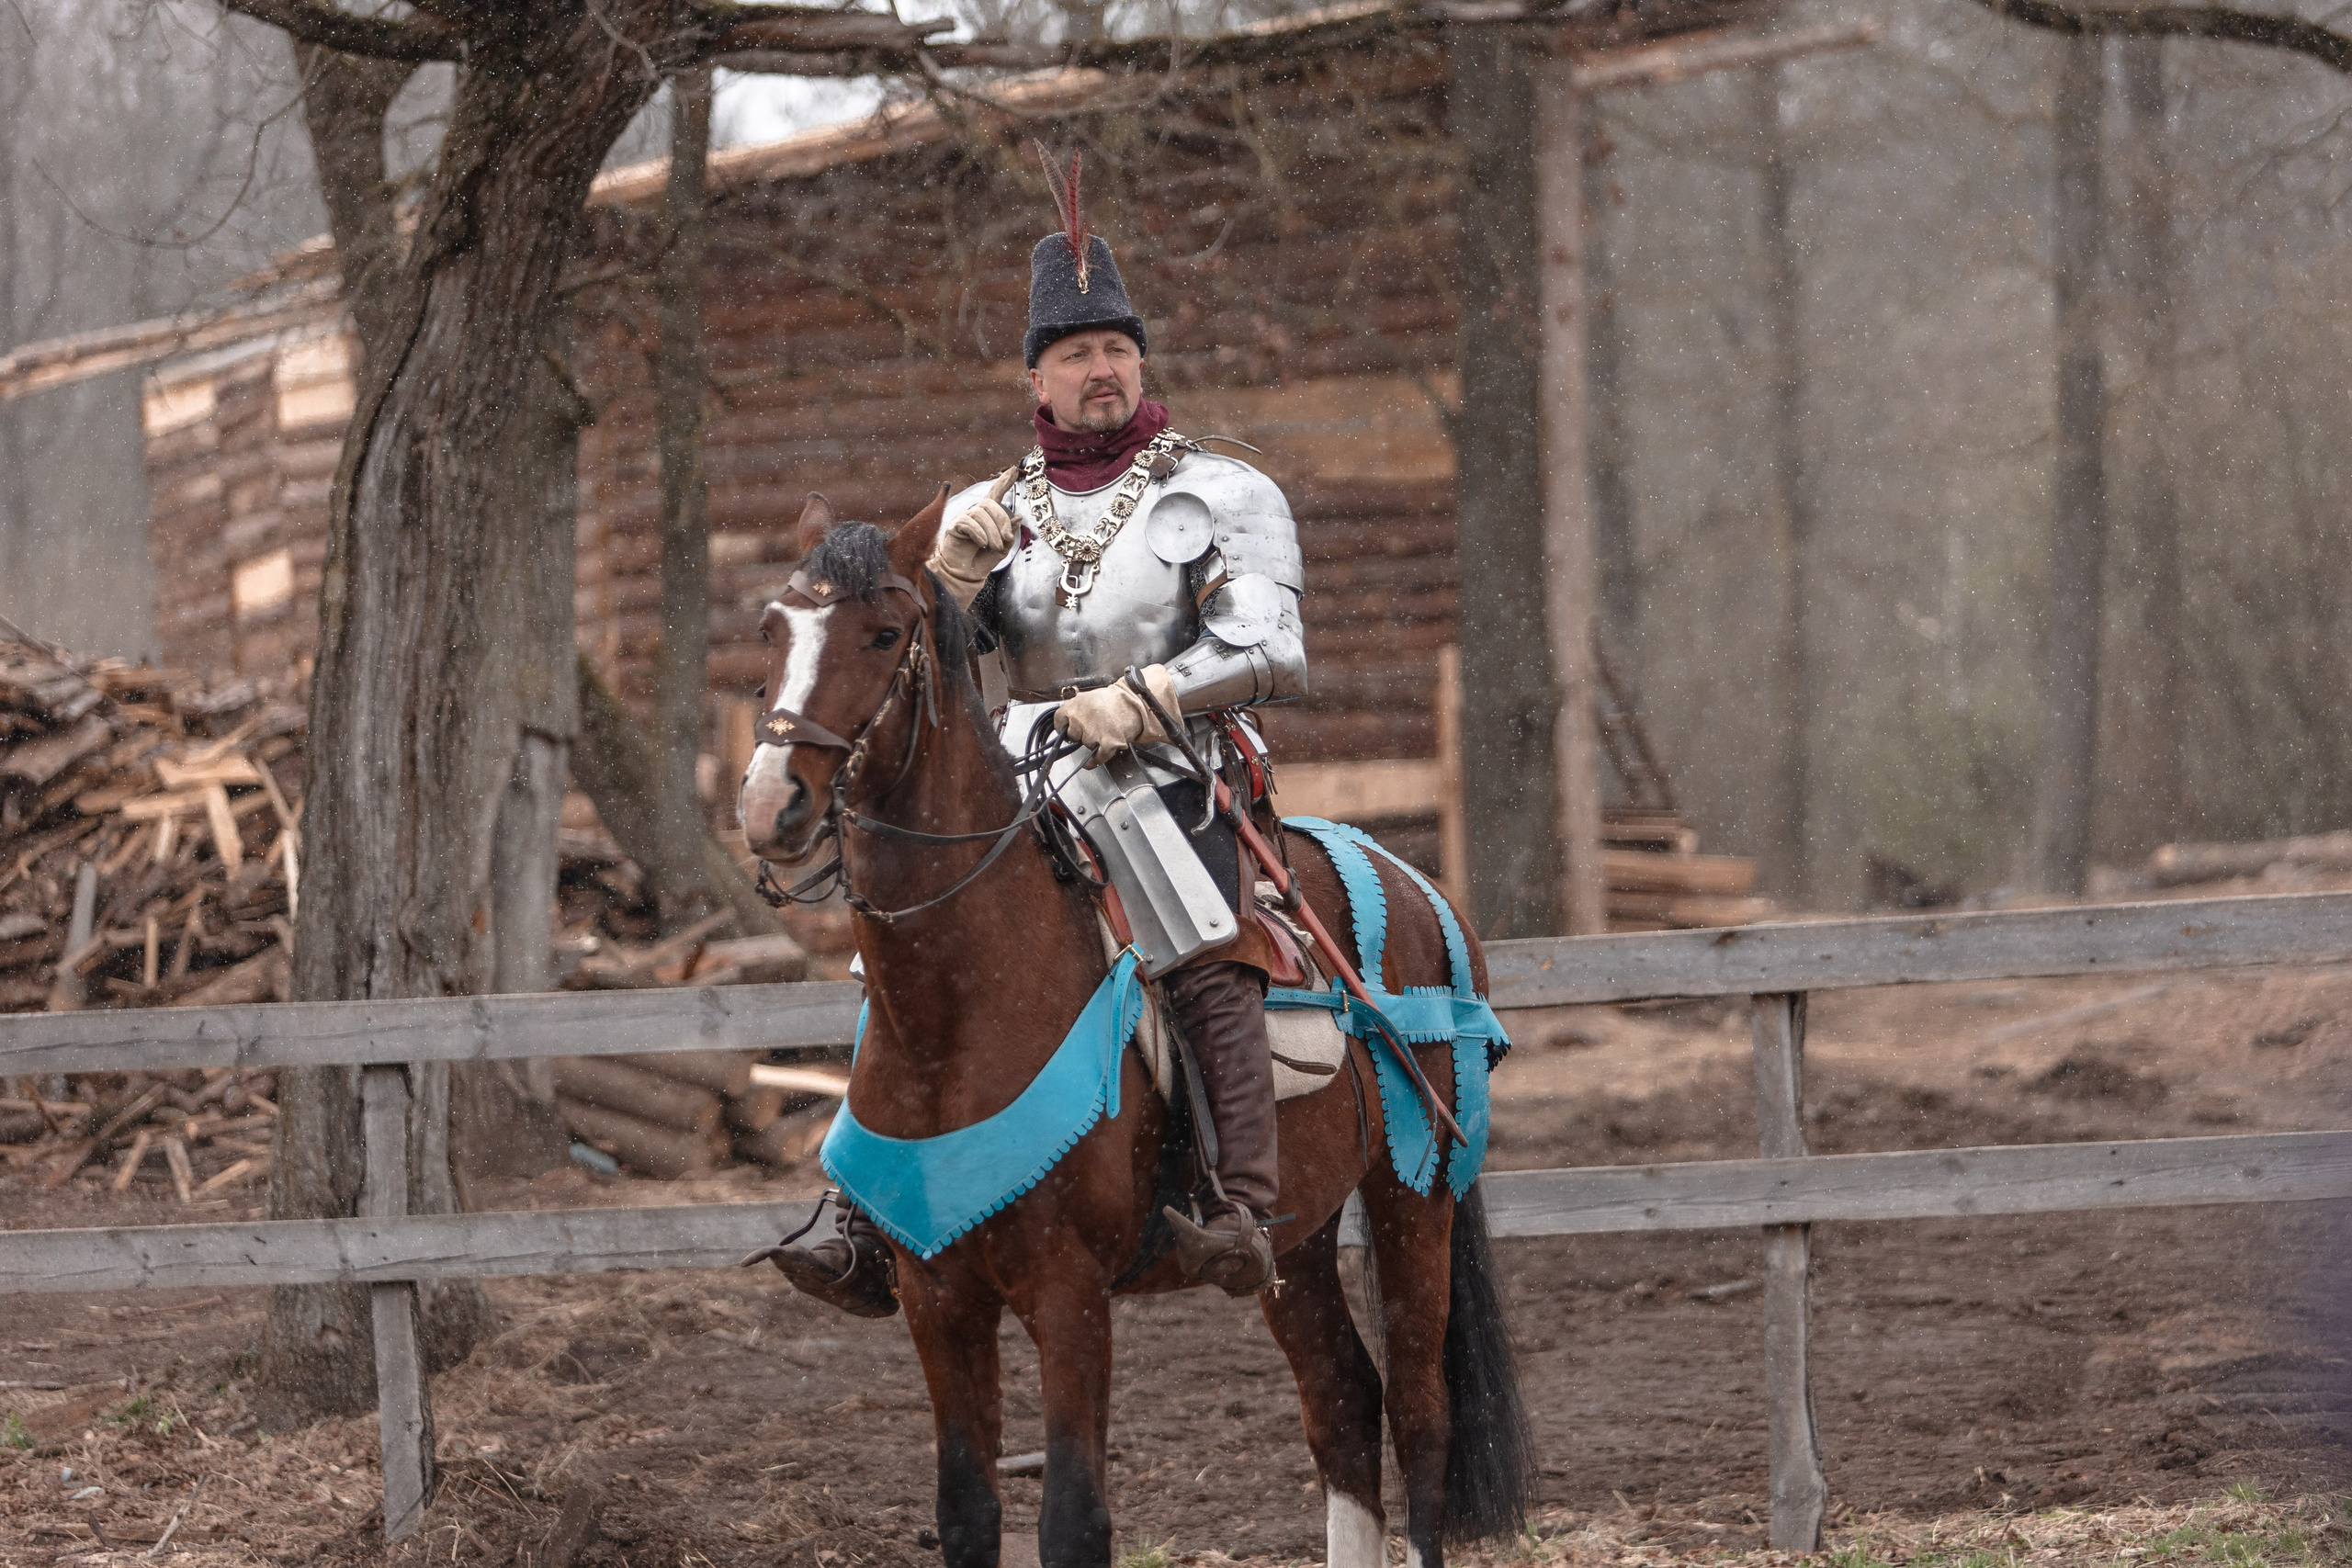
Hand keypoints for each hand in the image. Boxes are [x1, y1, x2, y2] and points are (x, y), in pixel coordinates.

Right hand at [927, 468, 1017, 607]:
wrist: (966, 575)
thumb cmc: (983, 560)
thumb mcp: (1003, 547)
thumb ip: (1010, 532)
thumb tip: (1018, 516)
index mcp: (988, 516)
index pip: (996, 494)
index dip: (1004, 481)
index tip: (1013, 470)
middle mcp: (976, 513)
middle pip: (991, 505)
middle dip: (1002, 521)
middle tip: (1006, 540)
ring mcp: (964, 518)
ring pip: (981, 514)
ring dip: (992, 532)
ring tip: (994, 546)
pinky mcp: (955, 527)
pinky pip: (969, 523)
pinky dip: (979, 534)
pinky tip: (982, 544)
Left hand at [1055, 666, 1179, 766]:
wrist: (1136, 702)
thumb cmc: (1115, 700)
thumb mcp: (1089, 698)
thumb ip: (1076, 710)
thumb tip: (1066, 724)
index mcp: (1075, 705)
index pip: (1059, 721)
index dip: (1064, 726)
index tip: (1068, 729)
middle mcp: (1081, 718)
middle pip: (1073, 735)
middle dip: (1081, 734)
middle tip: (1093, 727)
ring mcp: (1093, 732)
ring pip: (1086, 745)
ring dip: (1093, 743)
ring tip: (1103, 731)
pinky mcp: (1106, 743)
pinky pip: (1095, 758)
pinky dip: (1093, 761)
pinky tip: (1091, 760)